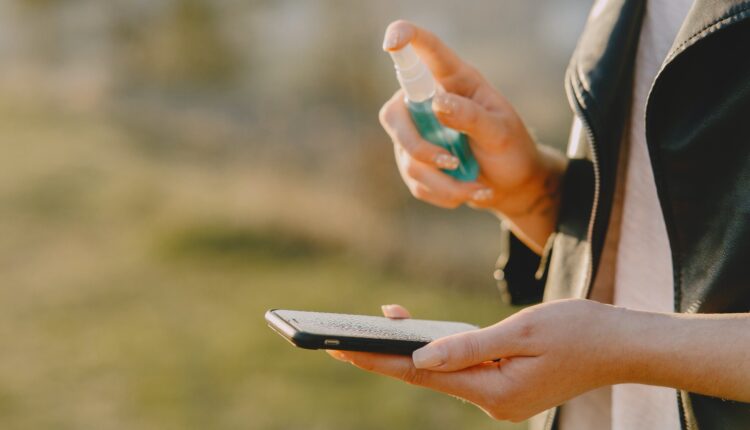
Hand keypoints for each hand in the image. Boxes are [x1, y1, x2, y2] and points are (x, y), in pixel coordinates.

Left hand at [328, 300, 623, 421]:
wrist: (623, 344)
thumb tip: (420, 355)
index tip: (342, 349)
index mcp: (495, 391)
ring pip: (443, 372)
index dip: (379, 360)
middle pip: (426, 376)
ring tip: (376, 325)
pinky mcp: (506, 385)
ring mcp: (500, 396)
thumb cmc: (580, 331)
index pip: (422, 374)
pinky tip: (423, 335)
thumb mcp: (522, 331)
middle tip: (340, 338)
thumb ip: (469, 346)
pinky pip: (463, 369)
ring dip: (411, 350)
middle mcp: (493, 401)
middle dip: (384, 356)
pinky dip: (440, 351)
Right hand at [380, 20, 565, 251]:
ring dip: (444, 182)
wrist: (512, 186)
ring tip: (476, 187)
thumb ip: (471, 117)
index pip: (425, 51)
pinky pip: (415, 181)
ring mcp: (417, 132)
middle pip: (394, 115)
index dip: (405, 38)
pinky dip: (444, 193)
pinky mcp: (414, 162)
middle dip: (419, 148)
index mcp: (454, 81)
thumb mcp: (501, 132)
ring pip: (408, 158)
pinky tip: (467, 191)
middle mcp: (428, 102)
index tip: (392, 41)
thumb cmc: (511, 149)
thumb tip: (437, 103)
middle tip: (451, 163)